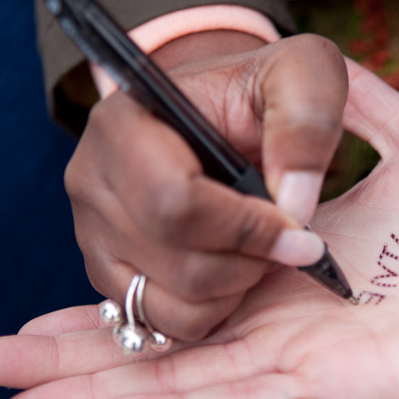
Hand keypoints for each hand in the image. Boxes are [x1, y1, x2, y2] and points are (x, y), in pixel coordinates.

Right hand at [0, 60, 398, 398]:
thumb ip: (355, 113)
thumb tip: (313, 76)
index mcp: (298, 272)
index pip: (183, 292)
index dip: (112, 304)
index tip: (43, 304)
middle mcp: (297, 326)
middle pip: (169, 356)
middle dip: (77, 367)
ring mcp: (321, 361)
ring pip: (194, 392)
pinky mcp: (353, 384)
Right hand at [68, 30, 346, 341]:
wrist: (221, 113)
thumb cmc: (260, 92)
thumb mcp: (300, 76)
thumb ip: (306, 122)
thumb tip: (293, 203)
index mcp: (124, 124)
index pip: (175, 203)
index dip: (249, 229)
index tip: (302, 232)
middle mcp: (92, 181)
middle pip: (177, 261)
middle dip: (250, 262)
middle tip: (289, 241)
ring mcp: (93, 233)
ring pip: (170, 302)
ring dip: (236, 287)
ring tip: (260, 248)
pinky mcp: (109, 273)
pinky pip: (164, 322)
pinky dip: (214, 309)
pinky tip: (235, 269)